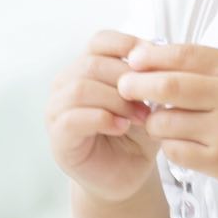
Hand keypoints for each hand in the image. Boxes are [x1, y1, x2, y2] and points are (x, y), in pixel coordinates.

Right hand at [46, 29, 160, 202]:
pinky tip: (121, 127)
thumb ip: (148, 79)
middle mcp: (66, 83)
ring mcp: (57, 110)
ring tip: (141, 117)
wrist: (126, 176)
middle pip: (92, 63)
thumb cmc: (136, 136)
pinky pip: (72, 119)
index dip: (126, 44)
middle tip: (152, 100)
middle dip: (127, 79)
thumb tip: (160, 54)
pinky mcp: (58, 137)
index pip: (100, 41)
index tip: (153, 59)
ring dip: (116, 101)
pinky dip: (101, 119)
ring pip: (80, 88)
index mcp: (87, 68)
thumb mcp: (147, 101)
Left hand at [114, 40, 217, 199]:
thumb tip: (160, 58)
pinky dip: (170, 144)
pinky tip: (178, 140)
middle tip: (124, 86)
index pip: (184, 55)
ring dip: (154, 119)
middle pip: (168, 86)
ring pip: (166, 122)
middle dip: (137, 84)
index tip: (133, 57)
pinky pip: (177, 151)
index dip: (151, 55)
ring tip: (158, 118)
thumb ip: (213, 67)